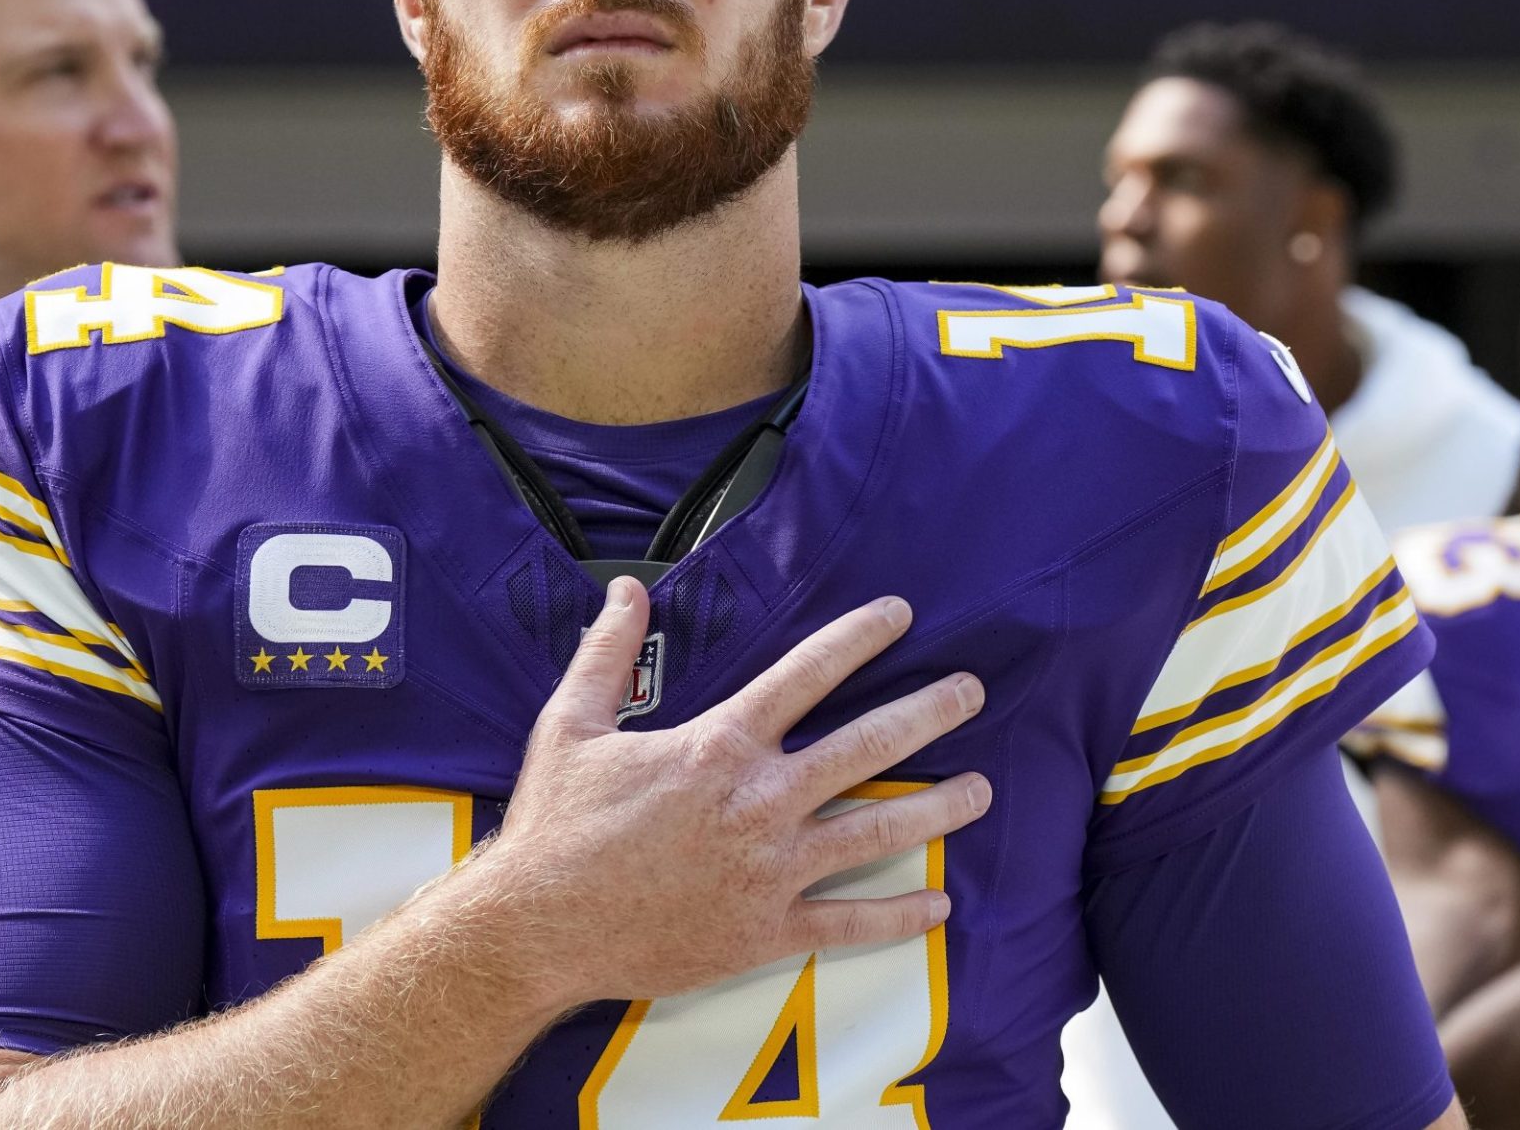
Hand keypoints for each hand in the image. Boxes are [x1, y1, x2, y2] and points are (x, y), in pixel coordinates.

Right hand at [472, 578, 991, 1012]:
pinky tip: (938, 903)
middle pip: (866, 747)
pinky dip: (899, 914)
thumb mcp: (570, 724)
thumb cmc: (556, 825)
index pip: (808, 674)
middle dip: (929, 713)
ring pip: (877, 832)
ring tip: (982, 791)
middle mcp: (760, 802)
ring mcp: (771, 870)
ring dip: (937, 809)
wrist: (538, 927)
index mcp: (720, 746)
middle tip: (972, 692)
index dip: (859, 637)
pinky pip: (850, 922)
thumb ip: (606, 652)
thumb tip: (624, 588)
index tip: (901, 614)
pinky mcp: (767, 931)